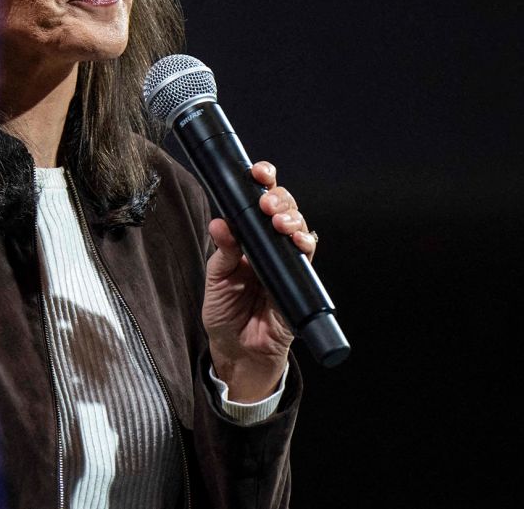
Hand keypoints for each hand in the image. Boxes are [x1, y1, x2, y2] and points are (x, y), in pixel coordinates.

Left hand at [201, 160, 317, 402]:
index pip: (260, 203)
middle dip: (280, 199)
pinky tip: (299, 241)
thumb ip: (222, 251)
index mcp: (249, 240)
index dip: (263, 183)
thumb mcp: (216, 279)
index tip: (258, 171)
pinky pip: (306, 261)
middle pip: (285, 210)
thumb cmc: (226, 314)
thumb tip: (220, 223)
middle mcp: (270, 247)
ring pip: (300, 230)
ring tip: (279, 221)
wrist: (237, 352)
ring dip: (293, 220)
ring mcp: (287, 264)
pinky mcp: (298, 284)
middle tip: (266, 203)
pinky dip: (305, 246)